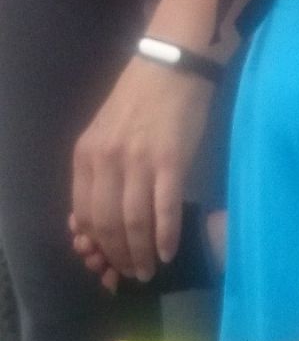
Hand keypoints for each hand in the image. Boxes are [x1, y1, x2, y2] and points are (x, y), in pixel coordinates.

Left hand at [70, 56, 211, 285]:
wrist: (169, 65)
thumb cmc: (139, 100)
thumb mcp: (105, 134)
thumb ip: (98, 172)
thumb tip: (94, 219)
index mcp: (86, 155)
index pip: (85, 213)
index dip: (97, 245)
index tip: (108, 263)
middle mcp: (107, 161)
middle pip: (109, 223)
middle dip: (119, 256)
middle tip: (131, 274)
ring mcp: (138, 162)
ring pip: (134, 222)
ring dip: (141, 253)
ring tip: (149, 270)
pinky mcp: (170, 161)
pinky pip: (165, 209)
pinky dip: (165, 236)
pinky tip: (167, 252)